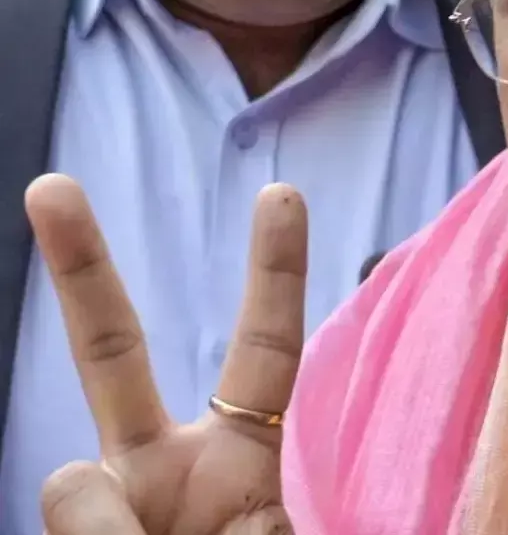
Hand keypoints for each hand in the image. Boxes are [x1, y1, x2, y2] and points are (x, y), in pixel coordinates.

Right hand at [26, 175, 307, 534]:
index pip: (265, 350)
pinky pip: (62, 523)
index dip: (274, 274)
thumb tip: (73, 476)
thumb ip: (189, 514)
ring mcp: (106, 507)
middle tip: (51, 185)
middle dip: (81, 270)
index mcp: (238, 465)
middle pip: (112, 355)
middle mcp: (163, 472)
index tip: (279, 191)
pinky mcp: (59, 533)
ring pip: (71, 488)